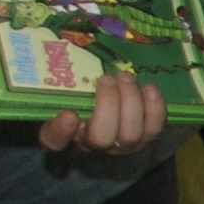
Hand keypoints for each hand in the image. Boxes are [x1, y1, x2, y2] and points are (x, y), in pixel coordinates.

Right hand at [36, 66, 168, 158]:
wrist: (107, 100)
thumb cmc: (78, 91)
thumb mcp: (60, 86)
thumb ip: (57, 81)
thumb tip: (49, 59)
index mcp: (61, 133)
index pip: (54, 140)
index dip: (61, 131)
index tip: (69, 114)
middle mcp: (91, 144)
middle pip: (101, 138)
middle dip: (107, 105)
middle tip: (106, 78)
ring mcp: (121, 145)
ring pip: (130, 135)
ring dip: (130, 102)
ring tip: (125, 77)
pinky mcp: (145, 137)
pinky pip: (154, 129)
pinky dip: (154, 108)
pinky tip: (149, 88)